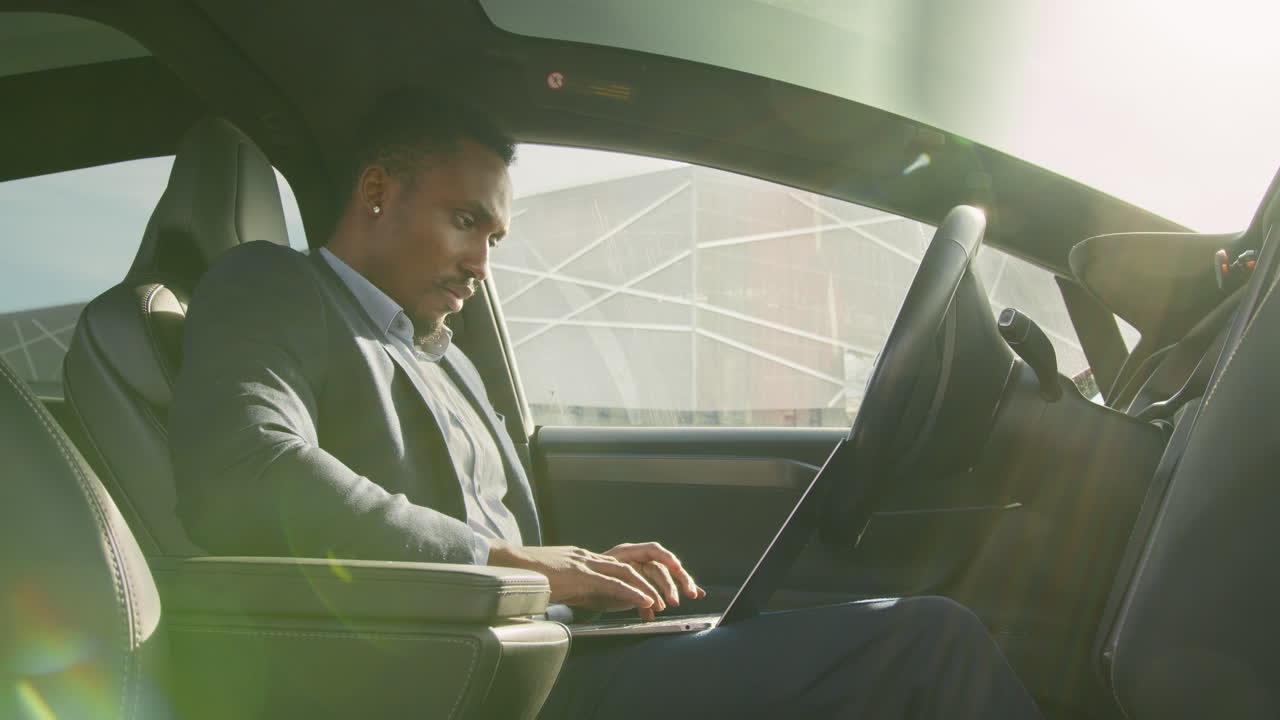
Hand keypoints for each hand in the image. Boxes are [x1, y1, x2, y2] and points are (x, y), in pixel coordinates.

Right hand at [486, 539, 703, 620]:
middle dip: (661, 575)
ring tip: (667, 601)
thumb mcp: (558, 584)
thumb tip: (580, 600)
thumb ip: (573, 588)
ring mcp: (585, 562)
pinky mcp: (580, 574)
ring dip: (650, 587)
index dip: (647, 574)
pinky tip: (646, 601)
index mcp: (586, 559)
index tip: (665, 586)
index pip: (624, 564)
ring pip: (628, 572)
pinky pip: (612, 583)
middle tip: (681, 589)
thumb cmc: (526, 578)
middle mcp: (590, 557)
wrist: (505, 566)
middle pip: (635, 562)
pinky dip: (632, 592)